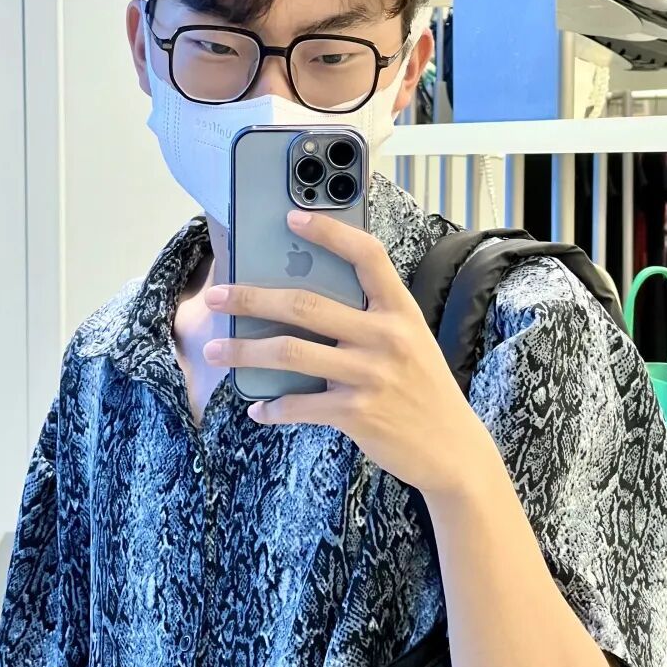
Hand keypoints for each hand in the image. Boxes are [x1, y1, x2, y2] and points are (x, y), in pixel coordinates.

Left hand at [202, 210, 497, 498]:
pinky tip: (258, 409)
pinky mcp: (357, 413)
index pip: (367, 255)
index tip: (292, 218)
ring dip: (243, 351)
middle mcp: (387, 337)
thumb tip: (305, 307)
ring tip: (214, 351)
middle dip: (250, 297)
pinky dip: (273, 408)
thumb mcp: (410, 344)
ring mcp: (370, 375)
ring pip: (289, 352)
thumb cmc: (423, 391)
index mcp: (401, 311)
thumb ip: (371, 321)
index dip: (329, 232)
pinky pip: (299, 405)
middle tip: (216, 296)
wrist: (452, 449)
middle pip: (304, 304)